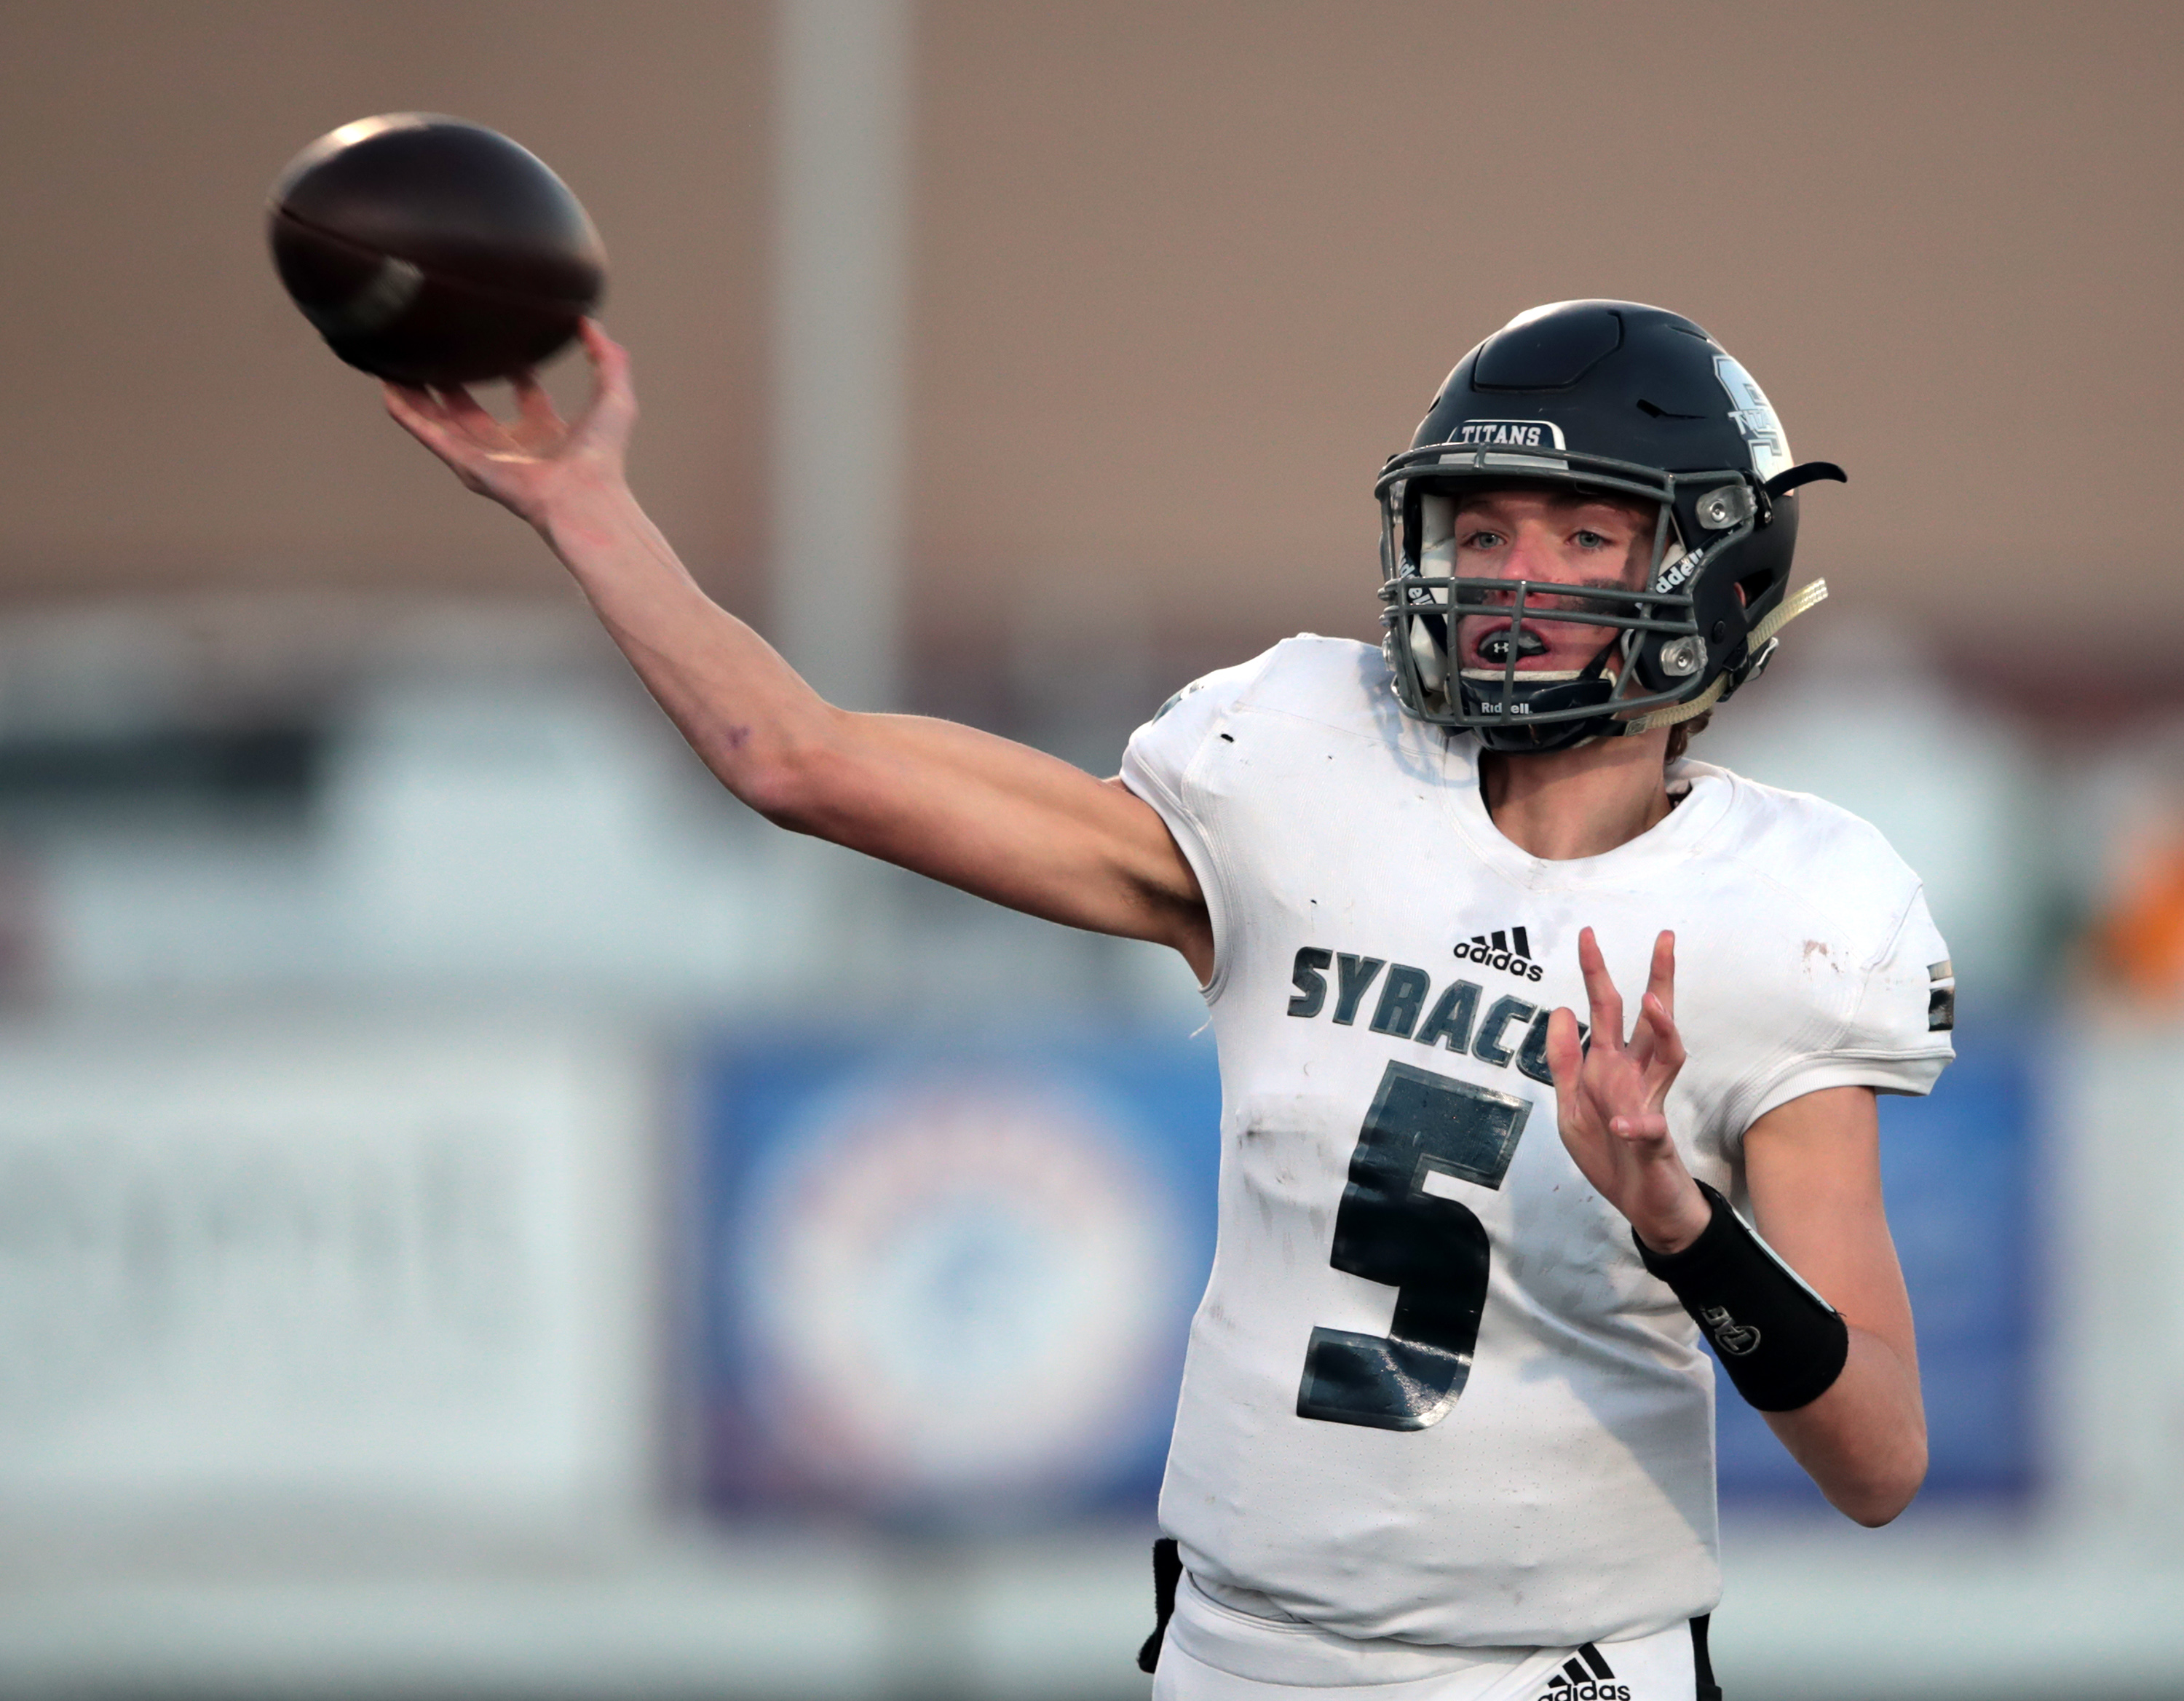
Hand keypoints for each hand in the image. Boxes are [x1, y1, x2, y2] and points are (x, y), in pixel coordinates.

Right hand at [382, 319, 635, 531]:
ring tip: (396, 363)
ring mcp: (485, 457)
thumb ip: (608, 358)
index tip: (505, 341)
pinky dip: (406, 413)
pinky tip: (388, 389)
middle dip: (453, 381)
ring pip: (441, 419)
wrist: (585, 493)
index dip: (518, 370)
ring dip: (418, 393)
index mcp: (549, 433)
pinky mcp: (464, 463)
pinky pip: (428, 434)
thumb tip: (589, 322)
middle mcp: (513, 447)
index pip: (528, 395)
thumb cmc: (603, 456)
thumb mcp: (614, 396)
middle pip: (474, 409)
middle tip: (436, 349)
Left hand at [1545, 927, 1709, 1253]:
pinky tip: (1626, 1125)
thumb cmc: (1611, 1152)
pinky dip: (1639, 1128)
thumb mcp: (1571, 1105)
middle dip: (1659, 978)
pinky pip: (1650, 1131)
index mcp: (1612, 1066)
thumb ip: (1564, 1061)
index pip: (1608, 1010)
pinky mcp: (1656, 1145)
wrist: (1643, 1204)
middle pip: (1653, 1019)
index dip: (1598, 973)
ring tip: (1651, 1002)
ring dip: (1662, 1030)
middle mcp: (1637, 1077)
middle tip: (1665, 936)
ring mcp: (1651, 1106)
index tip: (1588, 934)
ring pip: (1668, 1057)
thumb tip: (1561, 1009)